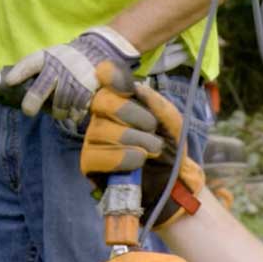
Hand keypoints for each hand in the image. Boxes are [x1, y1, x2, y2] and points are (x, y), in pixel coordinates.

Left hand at [3, 26, 138, 120]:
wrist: (103, 48)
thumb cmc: (73, 56)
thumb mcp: (55, 54)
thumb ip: (41, 67)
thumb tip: (15, 82)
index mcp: (49, 57)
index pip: (30, 63)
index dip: (18, 73)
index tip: (10, 82)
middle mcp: (60, 67)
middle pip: (40, 90)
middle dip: (32, 103)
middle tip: (29, 110)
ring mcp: (74, 78)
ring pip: (59, 105)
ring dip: (58, 112)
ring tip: (60, 112)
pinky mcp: (88, 88)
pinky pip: (77, 109)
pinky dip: (75, 114)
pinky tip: (75, 112)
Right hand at [80, 61, 204, 224]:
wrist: (172, 185)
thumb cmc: (169, 150)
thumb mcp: (173, 125)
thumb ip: (159, 105)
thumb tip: (139, 89)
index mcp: (122, 100)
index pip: (105, 76)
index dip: (112, 77)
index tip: (128, 89)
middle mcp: (103, 116)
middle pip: (102, 101)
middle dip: (129, 112)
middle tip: (151, 127)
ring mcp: (93, 139)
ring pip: (101, 129)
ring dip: (132, 139)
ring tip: (152, 149)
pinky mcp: (89, 163)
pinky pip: (96, 155)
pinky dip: (121, 156)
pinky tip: (138, 160)